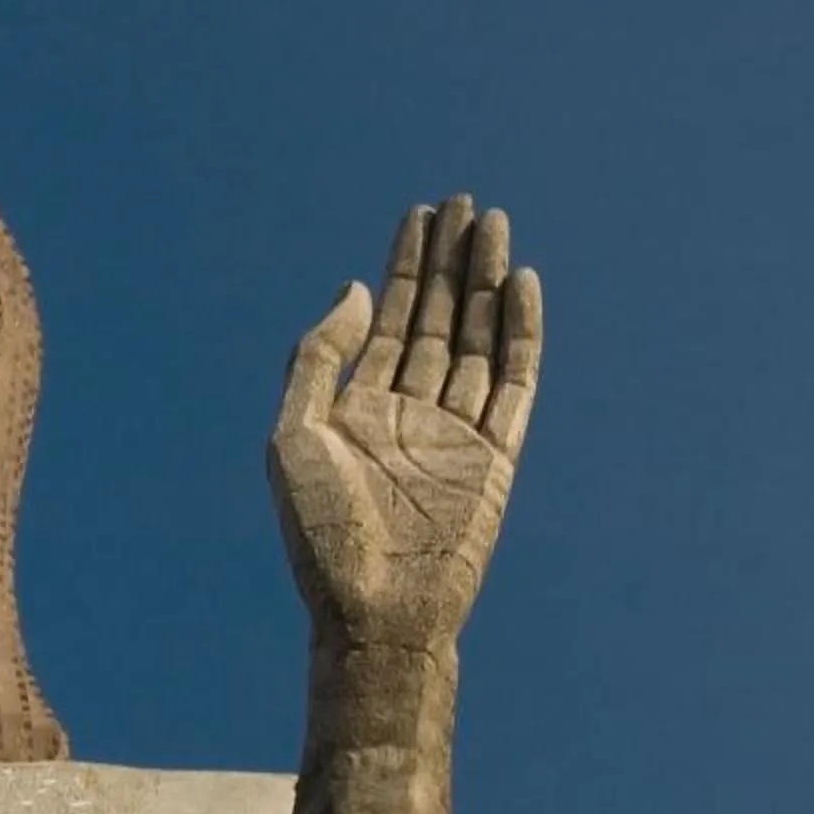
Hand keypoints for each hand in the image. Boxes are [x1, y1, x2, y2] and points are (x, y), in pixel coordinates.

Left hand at [269, 196, 540, 650]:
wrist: (371, 611)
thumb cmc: (320, 535)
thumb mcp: (293, 434)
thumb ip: (320, 358)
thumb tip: (355, 289)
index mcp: (357, 408)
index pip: (388, 319)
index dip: (404, 265)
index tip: (420, 214)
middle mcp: (409, 413)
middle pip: (437, 319)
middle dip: (451, 260)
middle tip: (466, 202)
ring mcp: (455, 433)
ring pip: (476, 340)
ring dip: (485, 282)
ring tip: (493, 224)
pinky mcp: (495, 456)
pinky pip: (513, 383)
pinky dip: (519, 334)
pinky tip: (519, 285)